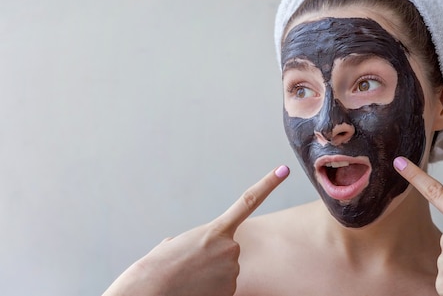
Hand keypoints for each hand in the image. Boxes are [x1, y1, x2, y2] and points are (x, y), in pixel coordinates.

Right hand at [102, 165, 289, 295]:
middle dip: (213, 258)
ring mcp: (232, 271)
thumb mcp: (173, 245)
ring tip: (188, 280)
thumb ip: (193, 241)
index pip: (249, 201)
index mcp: (216, 230)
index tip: (284, 169)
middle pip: (229, 251)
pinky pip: (224, 288)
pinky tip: (194, 290)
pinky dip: (211, 290)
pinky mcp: (231, 291)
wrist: (148, 293)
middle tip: (190, 266)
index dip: (268, 184)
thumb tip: (192, 248)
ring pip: (225, 272)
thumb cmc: (155, 269)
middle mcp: (230, 248)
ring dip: (209, 276)